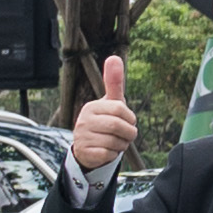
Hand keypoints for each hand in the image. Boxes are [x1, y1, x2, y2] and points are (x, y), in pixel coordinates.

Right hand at [65, 56, 138, 176]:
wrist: (88, 147)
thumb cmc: (104, 121)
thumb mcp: (110, 103)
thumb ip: (113, 82)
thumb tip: (114, 57)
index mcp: (91, 107)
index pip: (120, 109)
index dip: (130, 118)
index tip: (128, 121)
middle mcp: (84, 120)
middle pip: (118, 126)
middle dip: (129, 133)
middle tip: (126, 135)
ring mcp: (82, 137)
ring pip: (114, 142)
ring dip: (121, 145)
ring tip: (116, 142)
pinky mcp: (84, 152)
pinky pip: (108, 155)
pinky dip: (113, 155)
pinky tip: (107, 151)